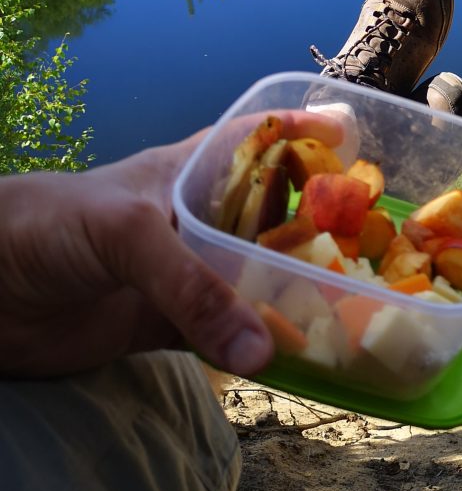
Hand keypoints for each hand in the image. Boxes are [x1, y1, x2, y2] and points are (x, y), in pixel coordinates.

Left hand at [0, 111, 340, 378]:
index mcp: (192, 172)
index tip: (360, 136)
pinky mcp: (166, 326)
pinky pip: (225, 337)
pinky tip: (296, 359)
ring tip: (356, 307)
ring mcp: (184, 274)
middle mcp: (196, 219)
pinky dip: (259, 348)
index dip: (305, 132)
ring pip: (255, 279)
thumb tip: (267, 348)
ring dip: (296, 294)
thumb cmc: (54, 226)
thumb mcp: (130, 234)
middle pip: (271, 215)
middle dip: (319, 223)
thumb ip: (194, 288)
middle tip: (378, 242)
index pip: (259, 138)